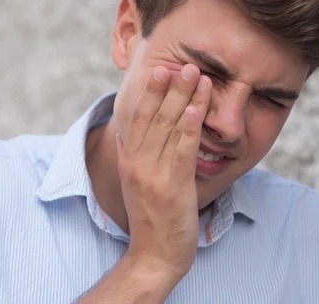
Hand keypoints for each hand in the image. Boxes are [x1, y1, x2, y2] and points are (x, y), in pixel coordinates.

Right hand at [117, 64, 211, 284]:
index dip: (150, 93)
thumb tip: (121, 134)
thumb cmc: (149, 218)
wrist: (154, 255)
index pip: (139, 119)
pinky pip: (182, 151)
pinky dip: (188, 128)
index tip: (160, 70)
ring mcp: (154, 174)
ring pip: (170, 129)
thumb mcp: (132, 184)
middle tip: (183, 63)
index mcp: (129, 160)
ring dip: (185, 99)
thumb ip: (126, 157)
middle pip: (155, 117)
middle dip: (170, 88)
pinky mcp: (173, 186)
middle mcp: (138, 163)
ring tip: (197, 75)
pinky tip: (195, 109)